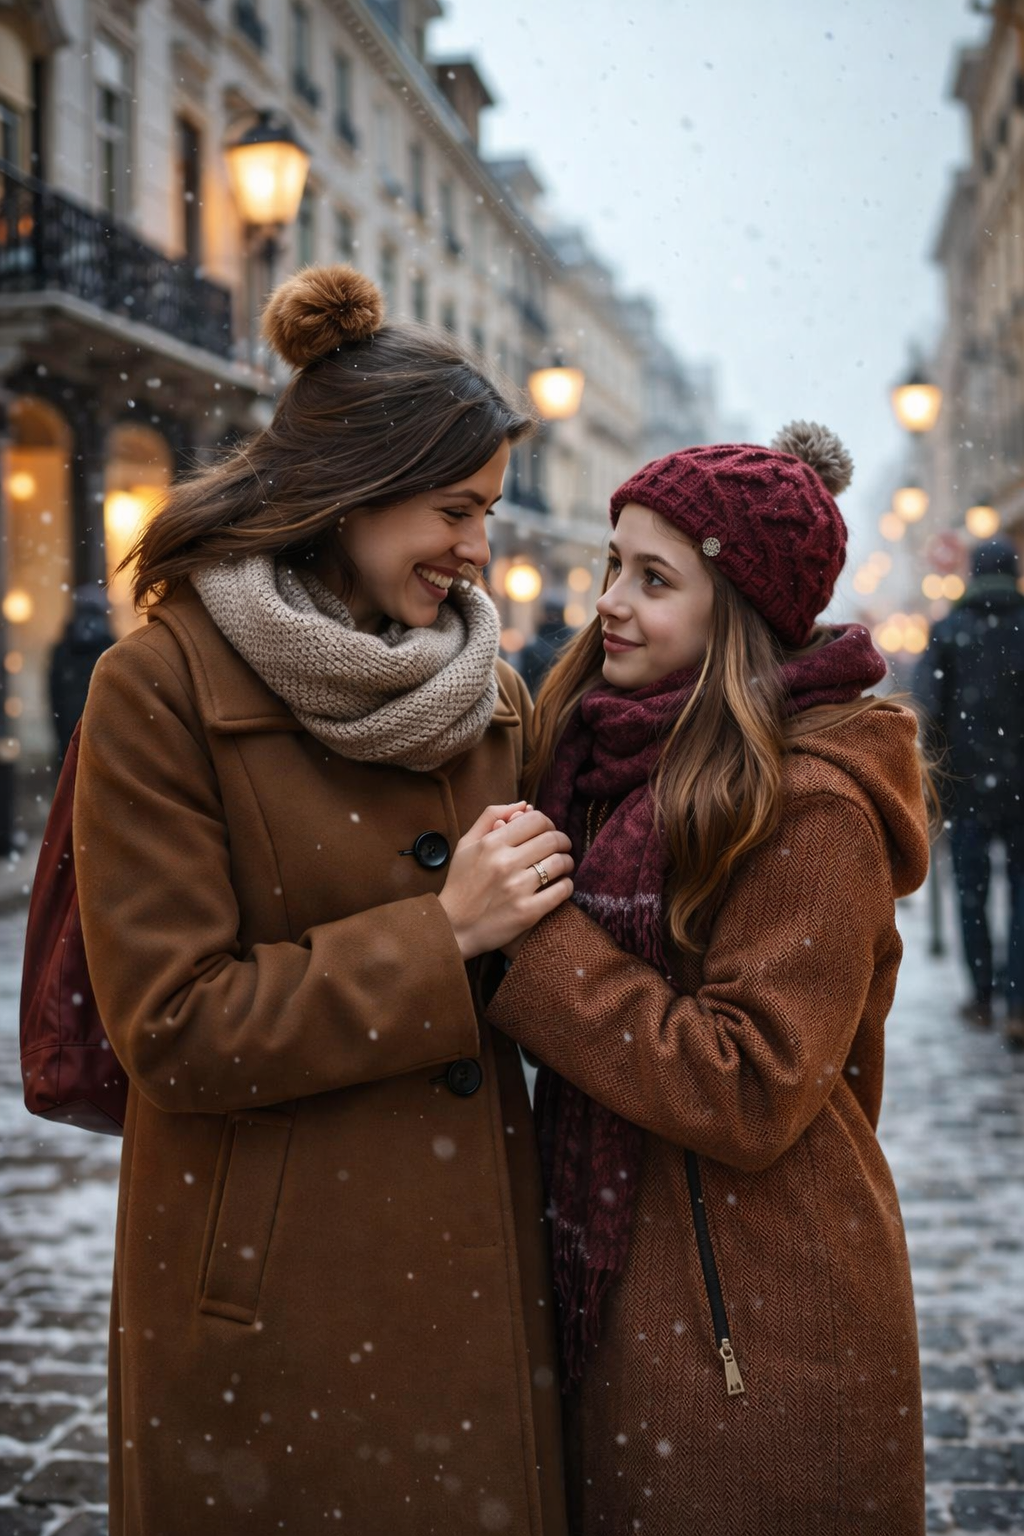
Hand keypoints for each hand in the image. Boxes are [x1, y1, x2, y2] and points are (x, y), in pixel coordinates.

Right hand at [438, 803, 573, 959]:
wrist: (453, 927)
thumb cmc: (460, 884)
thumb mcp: (466, 844)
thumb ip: (490, 817)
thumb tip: (524, 804)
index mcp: (491, 843)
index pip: (536, 820)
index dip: (548, 823)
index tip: (548, 832)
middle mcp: (505, 863)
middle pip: (552, 839)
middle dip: (562, 840)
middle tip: (561, 848)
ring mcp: (517, 888)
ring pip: (560, 863)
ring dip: (567, 862)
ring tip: (562, 866)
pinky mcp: (527, 912)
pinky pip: (562, 890)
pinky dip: (566, 885)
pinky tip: (560, 885)